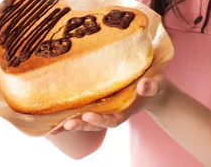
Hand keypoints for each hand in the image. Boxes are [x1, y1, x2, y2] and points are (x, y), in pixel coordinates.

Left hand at [50, 71, 171, 134]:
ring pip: (87, 119)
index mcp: (126, 109)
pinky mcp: (100, 101)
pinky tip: (53, 117)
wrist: (153, 85)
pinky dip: (70, 114)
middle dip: (81, 125)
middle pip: (95, 123)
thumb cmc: (155, 83)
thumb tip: (143, 87)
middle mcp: (113, 111)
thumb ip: (151, 86)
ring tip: (53, 128)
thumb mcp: (156, 82)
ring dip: (71, 123)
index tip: (89, 115)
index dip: (101, 120)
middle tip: (65, 124)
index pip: (113, 119)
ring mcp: (106, 108)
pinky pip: (84, 109)